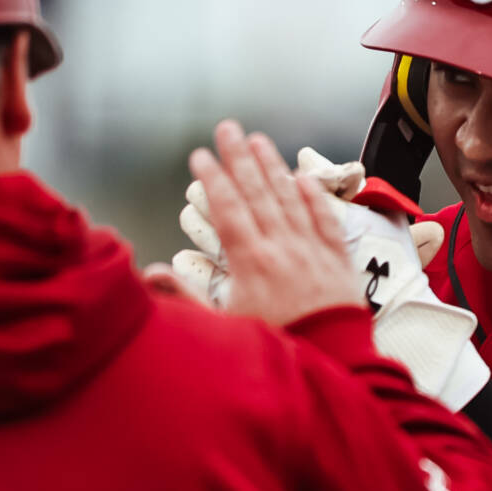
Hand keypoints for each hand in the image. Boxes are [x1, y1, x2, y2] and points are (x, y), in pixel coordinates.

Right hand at [181, 147, 486, 408]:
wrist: (333, 362)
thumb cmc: (277, 349)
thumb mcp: (223, 328)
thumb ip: (186, 299)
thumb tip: (152, 271)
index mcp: (251, 262)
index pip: (228, 209)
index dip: (212, 180)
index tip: (200, 155)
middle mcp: (282, 247)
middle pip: (258, 193)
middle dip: (239, 158)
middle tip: (228, 128)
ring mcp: (313, 250)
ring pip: (290, 198)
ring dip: (273, 167)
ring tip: (259, 141)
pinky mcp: (339, 261)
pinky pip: (326, 220)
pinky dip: (313, 197)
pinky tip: (302, 178)